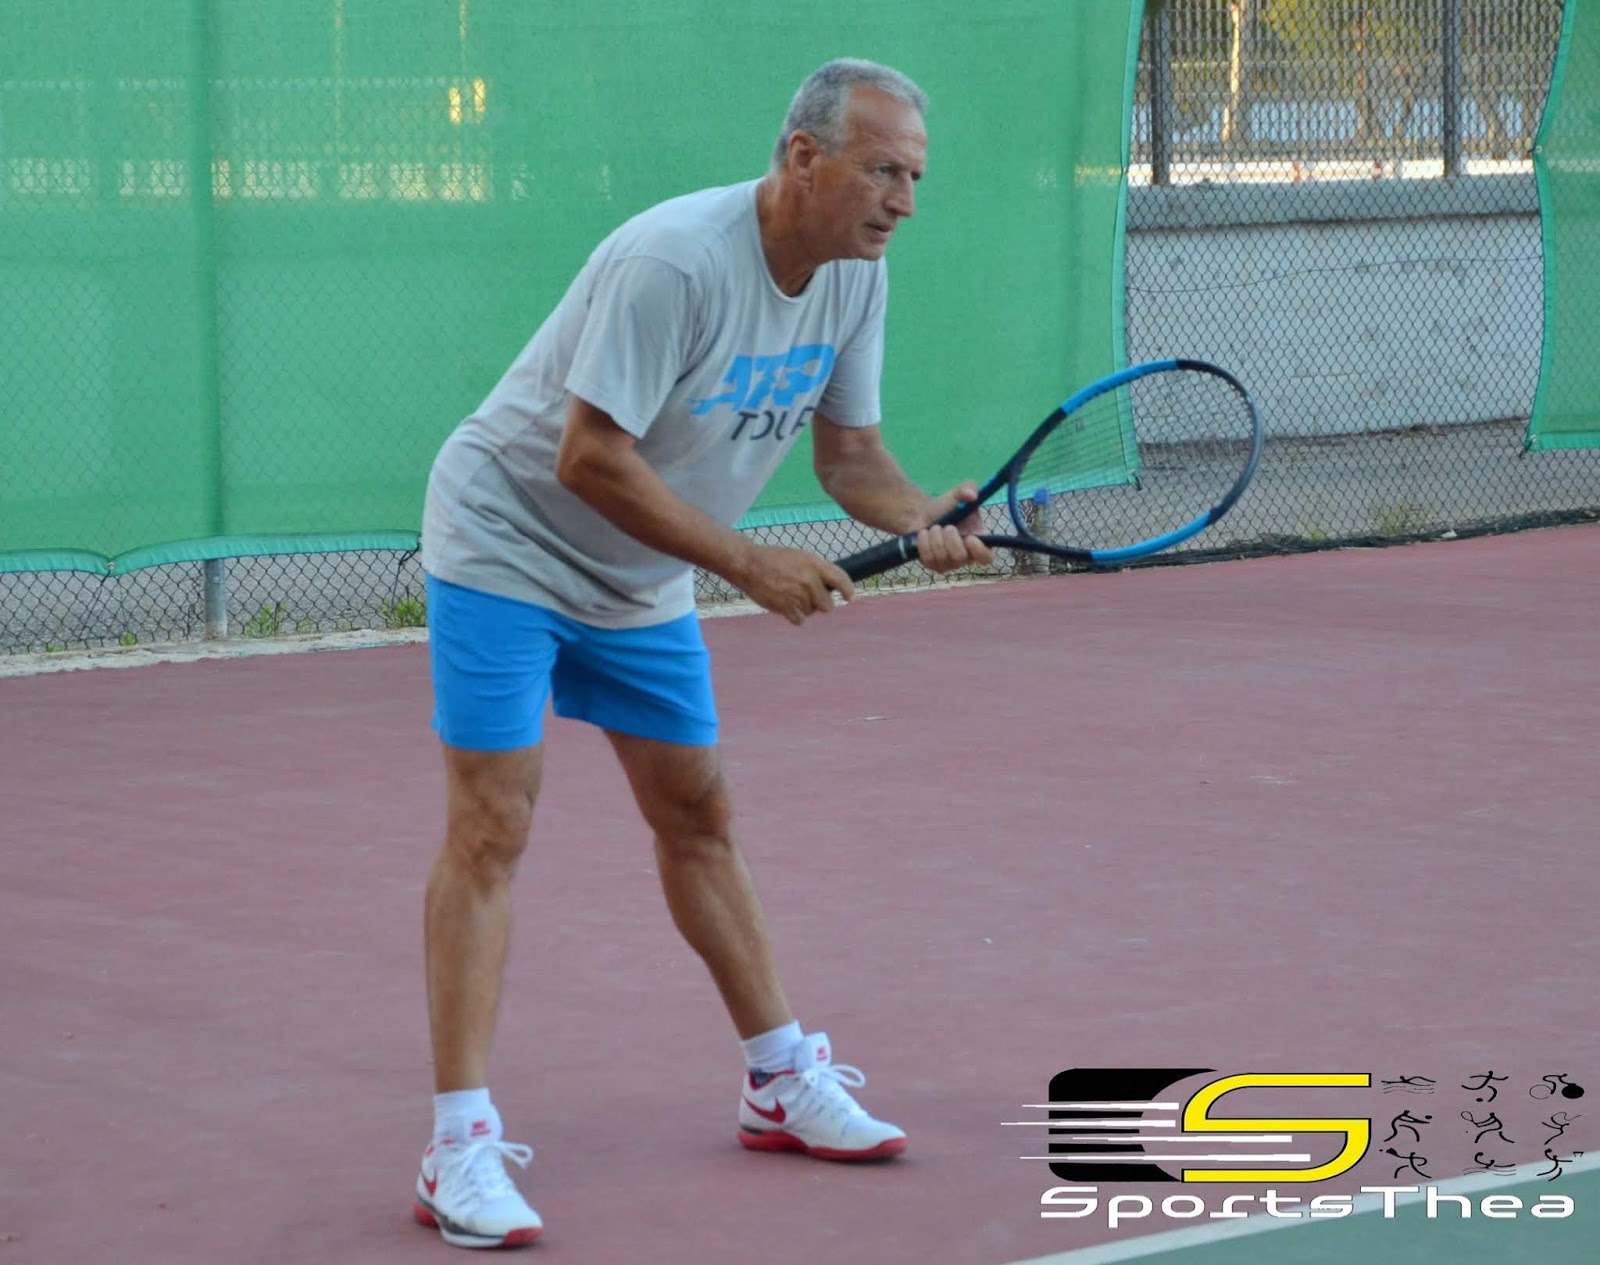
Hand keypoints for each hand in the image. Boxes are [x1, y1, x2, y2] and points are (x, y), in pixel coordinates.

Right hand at [733, 546, 855, 624]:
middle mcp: (809, 580)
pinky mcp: (787, 607)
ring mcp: (799, 595)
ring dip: (803, 608)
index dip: (848, 590)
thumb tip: (829, 586)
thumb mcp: (799, 557)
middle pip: (827, 605)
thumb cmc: (773, 559)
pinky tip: (785, 605)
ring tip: (789, 595)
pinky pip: (799, 620)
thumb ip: (816, 570)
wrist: (749, 565)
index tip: (850, 598)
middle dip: (820, 603)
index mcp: (814, 564)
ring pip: (811, 612)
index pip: (840, 579)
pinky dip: (794, 616)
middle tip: (808, 596)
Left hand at [914, 482, 995, 572]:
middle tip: (947, 526)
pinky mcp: (933, 565)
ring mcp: (949, 563)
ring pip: (943, 559)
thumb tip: (972, 495)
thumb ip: (968, 488)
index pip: (987, 557)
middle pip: (960, 558)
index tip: (969, 538)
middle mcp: (966, 556)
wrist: (924, 514)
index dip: (980, 551)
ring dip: (935, 539)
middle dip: (950, 540)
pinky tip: (924, 534)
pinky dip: (924, 544)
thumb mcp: (958, 493)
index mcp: (979, 541)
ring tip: (934, 527)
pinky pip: (929, 560)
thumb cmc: (947, 506)